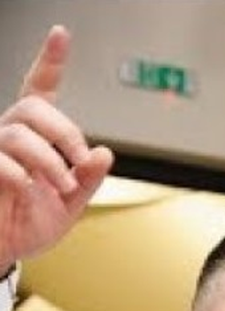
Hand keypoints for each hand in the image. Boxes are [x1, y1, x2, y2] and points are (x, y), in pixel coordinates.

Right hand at [0, 25, 112, 270]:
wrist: (4, 252)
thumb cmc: (29, 225)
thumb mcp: (71, 205)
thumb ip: (88, 179)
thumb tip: (104, 153)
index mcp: (36, 138)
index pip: (40, 91)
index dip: (49, 62)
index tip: (60, 35)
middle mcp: (10, 137)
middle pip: (33, 108)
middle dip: (65, 132)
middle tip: (79, 161)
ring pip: (19, 133)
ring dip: (50, 161)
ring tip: (62, 187)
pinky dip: (21, 175)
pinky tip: (27, 189)